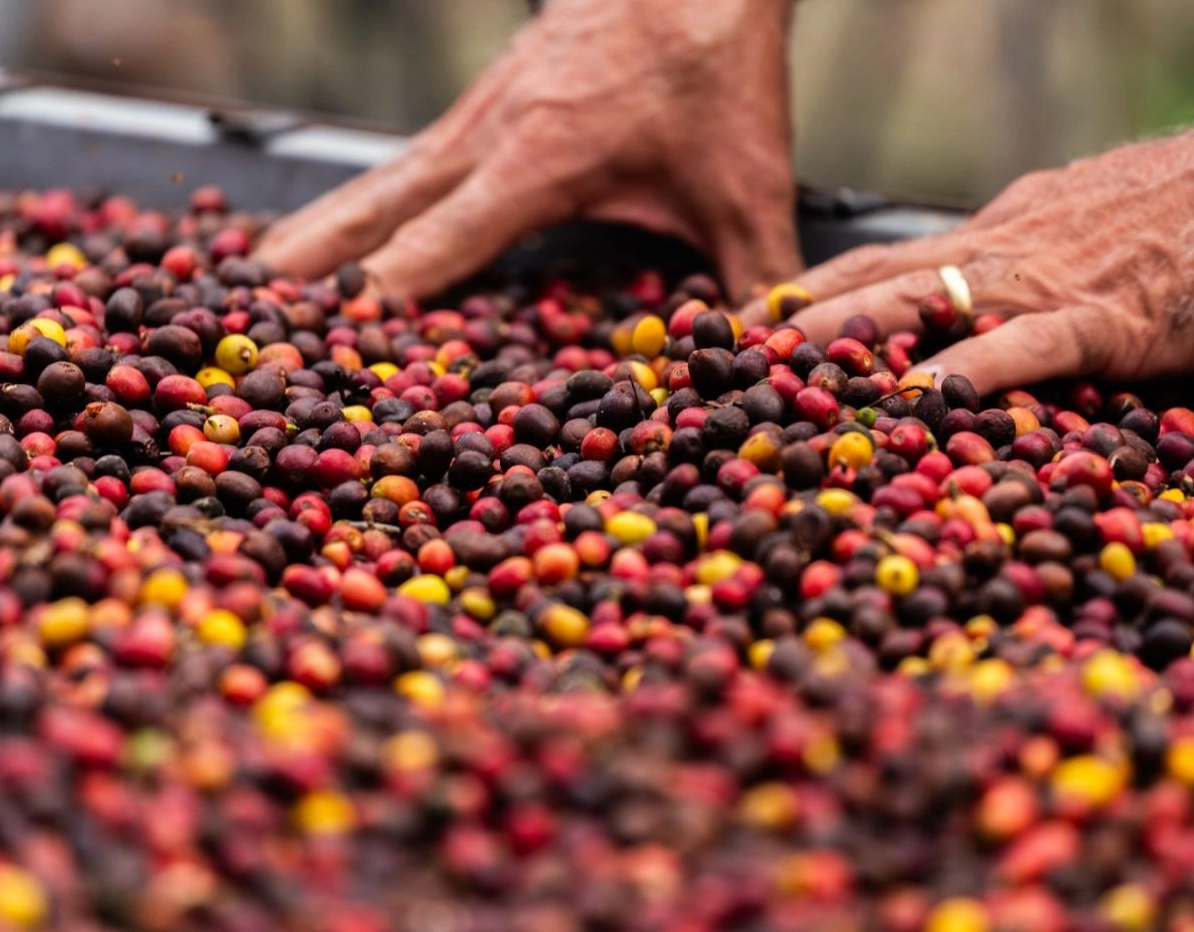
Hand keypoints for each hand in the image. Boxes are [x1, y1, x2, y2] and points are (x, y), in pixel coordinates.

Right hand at [255, 0, 800, 302]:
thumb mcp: (745, 183)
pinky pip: (412, 161)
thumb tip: (768, 354)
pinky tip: (357, 221)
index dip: (379, 308)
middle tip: (246, 311)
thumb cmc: (713, 63)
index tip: (330, 354)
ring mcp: (479, 112)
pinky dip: (367, 198)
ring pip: (378, 178)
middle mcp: (485, 136)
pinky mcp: (489, 100)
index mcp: (533, 163)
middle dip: (309, 263)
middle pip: (371, 208)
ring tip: (263, 270)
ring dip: (320, 224)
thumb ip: (754, 275)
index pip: (430, 250)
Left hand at [743, 131, 1193, 395]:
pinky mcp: (1104, 319)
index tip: (743, 325)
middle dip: (795, 318)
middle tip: (724, 354)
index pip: (875, 263)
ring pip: (924, 304)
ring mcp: (1043, 283)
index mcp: (988, 238)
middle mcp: (997, 251)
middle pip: (873, 282)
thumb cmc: (1167, 225)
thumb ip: (1008, 285)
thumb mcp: (1065, 243)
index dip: (806, 293)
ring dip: (845, 337)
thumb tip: (958, 334)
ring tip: (779, 372)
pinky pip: (1024, 346)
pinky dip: (968, 371)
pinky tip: (920, 399)